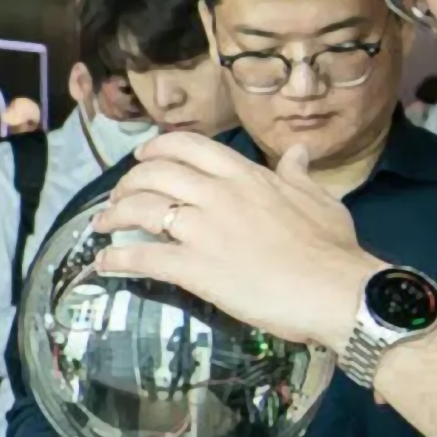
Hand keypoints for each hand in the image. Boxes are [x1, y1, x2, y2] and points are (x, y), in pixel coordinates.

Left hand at [91, 133, 382, 350]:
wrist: (336, 290)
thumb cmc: (332, 248)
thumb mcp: (318, 198)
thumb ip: (297, 174)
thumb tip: (297, 151)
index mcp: (245, 176)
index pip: (187, 146)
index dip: (156, 149)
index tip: (141, 157)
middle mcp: (219, 194)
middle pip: (154, 174)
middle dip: (127, 184)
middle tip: (117, 199)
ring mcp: (204, 230)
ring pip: (141, 209)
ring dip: (112, 215)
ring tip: (101, 225)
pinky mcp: (196, 267)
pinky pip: (143, 257)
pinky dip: (116, 258)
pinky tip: (103, 262)